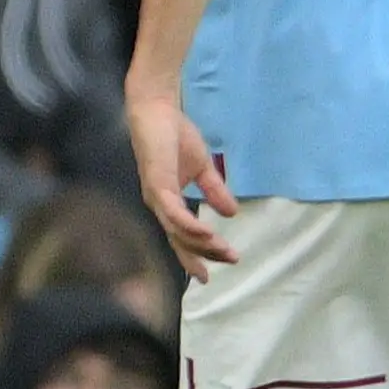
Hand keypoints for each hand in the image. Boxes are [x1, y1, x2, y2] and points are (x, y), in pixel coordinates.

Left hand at [125, 80, 238, 278]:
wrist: (157, 110)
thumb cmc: (174, 136)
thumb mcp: (201, 168)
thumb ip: (214, 190)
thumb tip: (231, 213)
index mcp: (168, 204)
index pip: (181, 238)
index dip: (194, 258)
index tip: (209, 277)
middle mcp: (159, 206)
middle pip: (181, 241)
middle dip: (205, 255)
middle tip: (231, 261)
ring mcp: (156, 197)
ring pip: (179, 232)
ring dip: (202, 244)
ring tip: (225, 250)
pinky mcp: (157, 185)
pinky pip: (174, 213)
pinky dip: (190, 226)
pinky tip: (208, 234)